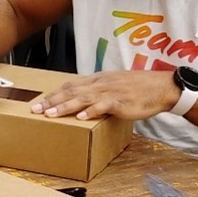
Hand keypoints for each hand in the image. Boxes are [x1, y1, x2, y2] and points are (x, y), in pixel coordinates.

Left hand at [30, 70, 180, 120]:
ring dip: (65, 106)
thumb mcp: (114, 84)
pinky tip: (80, 117)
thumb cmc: (139, 88)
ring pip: (83, 98)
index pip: (71, 85)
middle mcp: (101, 84)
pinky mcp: (121, 102)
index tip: (39, 101)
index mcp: (98, 79)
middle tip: (35, 109)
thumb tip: (83, 100)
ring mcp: (111, 92)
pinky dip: (91, 111)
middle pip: (72, 91)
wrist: (162, 87)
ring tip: (51, 114)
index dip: (54, 93)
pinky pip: (104, 106)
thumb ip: (98, 90)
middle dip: (52, 100)